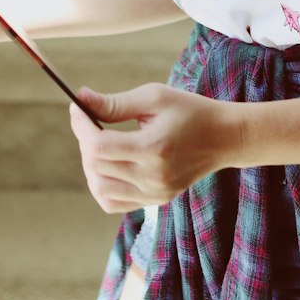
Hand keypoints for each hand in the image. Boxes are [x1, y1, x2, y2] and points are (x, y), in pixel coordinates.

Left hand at [68, 84, 242, 213]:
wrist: (223, 137)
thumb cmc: (189, 110)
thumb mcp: (154, 97)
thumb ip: (115, 103)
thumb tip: (80, 99)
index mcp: (153, 148)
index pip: (99, 145)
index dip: (80, 125)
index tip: (76, 107)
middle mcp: (152, 177)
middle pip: (95, 167)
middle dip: (84, 141)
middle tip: (90, 121)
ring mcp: (154, 193)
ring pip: (100, 189)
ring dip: (90, 165)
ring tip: (100, 143)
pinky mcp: (156, 200)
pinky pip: (114, 202)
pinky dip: (102, 184)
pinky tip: (110, 163)